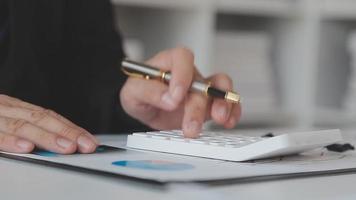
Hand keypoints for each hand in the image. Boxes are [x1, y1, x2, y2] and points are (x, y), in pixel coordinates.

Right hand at [0, 94, 97, 153]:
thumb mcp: (7, 120)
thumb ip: (30, 128)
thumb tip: (62, 142)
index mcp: (16, 108)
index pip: (50, 117)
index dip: (71, 128)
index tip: (90, 141)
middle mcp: (7, 109)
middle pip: (42, 119)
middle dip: (67, 133)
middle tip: (86, 145)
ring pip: (22, 126)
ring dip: (46, 137)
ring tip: (66, 147)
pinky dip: (10, 140)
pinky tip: (26, 147)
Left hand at [120, 47, 240, 137]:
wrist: (145, 108)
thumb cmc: (139, 92)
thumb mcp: (133, 92)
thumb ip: (148, 91)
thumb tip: (169, 98)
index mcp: (169, 63)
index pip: (182, 58)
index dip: (182, 75)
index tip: (176, 96)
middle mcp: (188, 74)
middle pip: (201, 82)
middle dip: (198, 107)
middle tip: (190, 126)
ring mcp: (201, 88)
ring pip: (221, 87)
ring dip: (223, 103)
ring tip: (219, 119)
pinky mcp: (208, 104)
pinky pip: (228, 103)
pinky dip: (233, 111)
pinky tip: (228, 122)